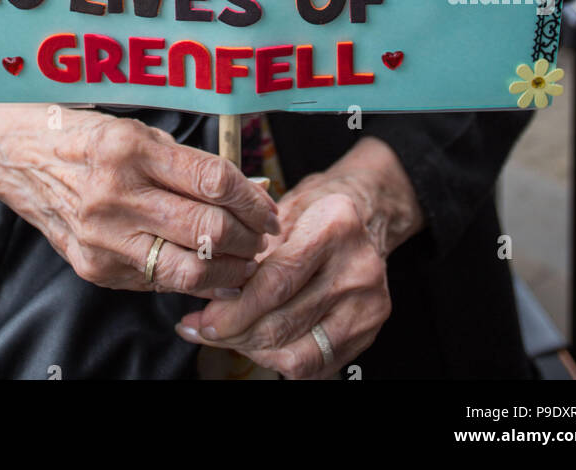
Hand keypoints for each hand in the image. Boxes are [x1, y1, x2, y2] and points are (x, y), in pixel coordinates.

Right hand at [0, 103, 278, 296]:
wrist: (18, 160)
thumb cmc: (84, 137)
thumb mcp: (139, 132)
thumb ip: (189, 164)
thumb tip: (248, 191)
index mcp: (130, 148)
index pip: (213, 182)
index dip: (254, 200)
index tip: (269, 207)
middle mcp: (115, 195)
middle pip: (208, 230)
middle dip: (249, 238)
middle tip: (264, 235)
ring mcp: (102, 238)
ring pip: (189, 269)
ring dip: (229, 269)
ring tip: (244, 258)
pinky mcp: (94, 268)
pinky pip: (158, 282)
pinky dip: (192, 279)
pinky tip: (208, 269)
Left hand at [175, 136, 423, 378]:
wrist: (369, 215)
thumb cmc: (317, 210)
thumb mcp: (282, 209)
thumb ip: (248, 249)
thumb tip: (207, 291)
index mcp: (336, 226)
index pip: (277, 282)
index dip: (235, 308)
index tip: (206, 319)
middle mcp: (358, 268)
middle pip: (284, 321)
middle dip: (236, 333)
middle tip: (207, 330)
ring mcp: (368, 304)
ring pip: (298, 352)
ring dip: (254, 350)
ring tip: (231, 336)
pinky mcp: (368, 332)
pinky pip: (314, 366)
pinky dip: (280, 360)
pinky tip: (260, 344)